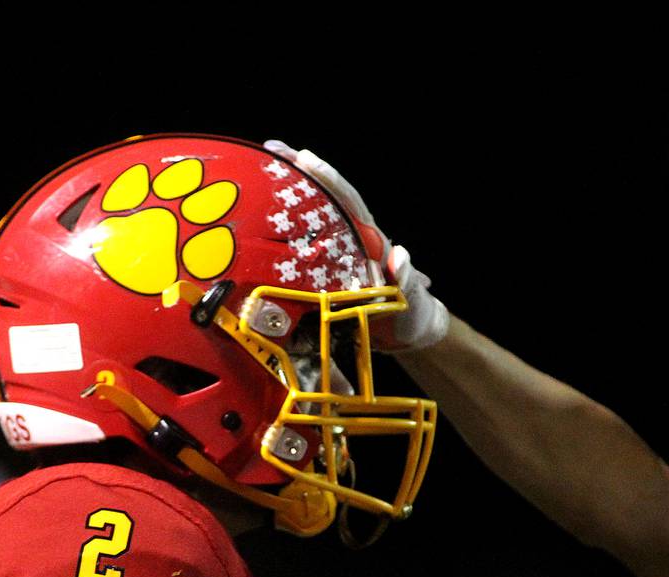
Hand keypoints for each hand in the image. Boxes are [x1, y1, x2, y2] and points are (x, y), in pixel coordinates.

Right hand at [264, 140, 449, 351]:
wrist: (405, 335)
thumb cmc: (412, 315)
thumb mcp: (412, 299)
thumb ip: (408, 278)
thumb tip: (399, 254)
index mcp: (371, 240)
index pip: (348, 201)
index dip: (329, 179)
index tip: (306, 157)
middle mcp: (350, 241)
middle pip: (322, 200)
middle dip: (299, 173)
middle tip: (271, 149)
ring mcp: (334, 258)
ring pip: (307, 223)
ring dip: (283, 199)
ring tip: (258, 173)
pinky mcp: (322, 278)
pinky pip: (298, 253)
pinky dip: (277, 239)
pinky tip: (255, 225)